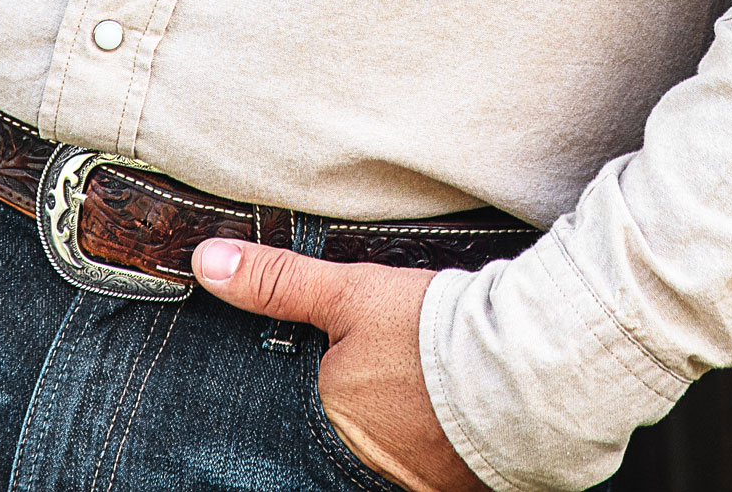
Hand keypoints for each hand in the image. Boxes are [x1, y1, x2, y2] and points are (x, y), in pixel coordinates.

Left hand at [193, 239, 483, 490]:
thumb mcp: (347, 292)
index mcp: (334, 425)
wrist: (526, 365)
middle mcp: (370, 465)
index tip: (337, 368)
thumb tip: (205, 262)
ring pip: (390, 446)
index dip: (315, 391)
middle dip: (354, 406)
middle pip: (347, 432)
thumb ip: (278, 282)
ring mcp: (417, 479)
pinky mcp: (461, 483)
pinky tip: (442, 405)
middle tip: (379, 375)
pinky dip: (431, 435)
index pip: (303, 415)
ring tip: (409, 386)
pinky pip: (431, 458)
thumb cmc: (428, 330)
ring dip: (395, 421)